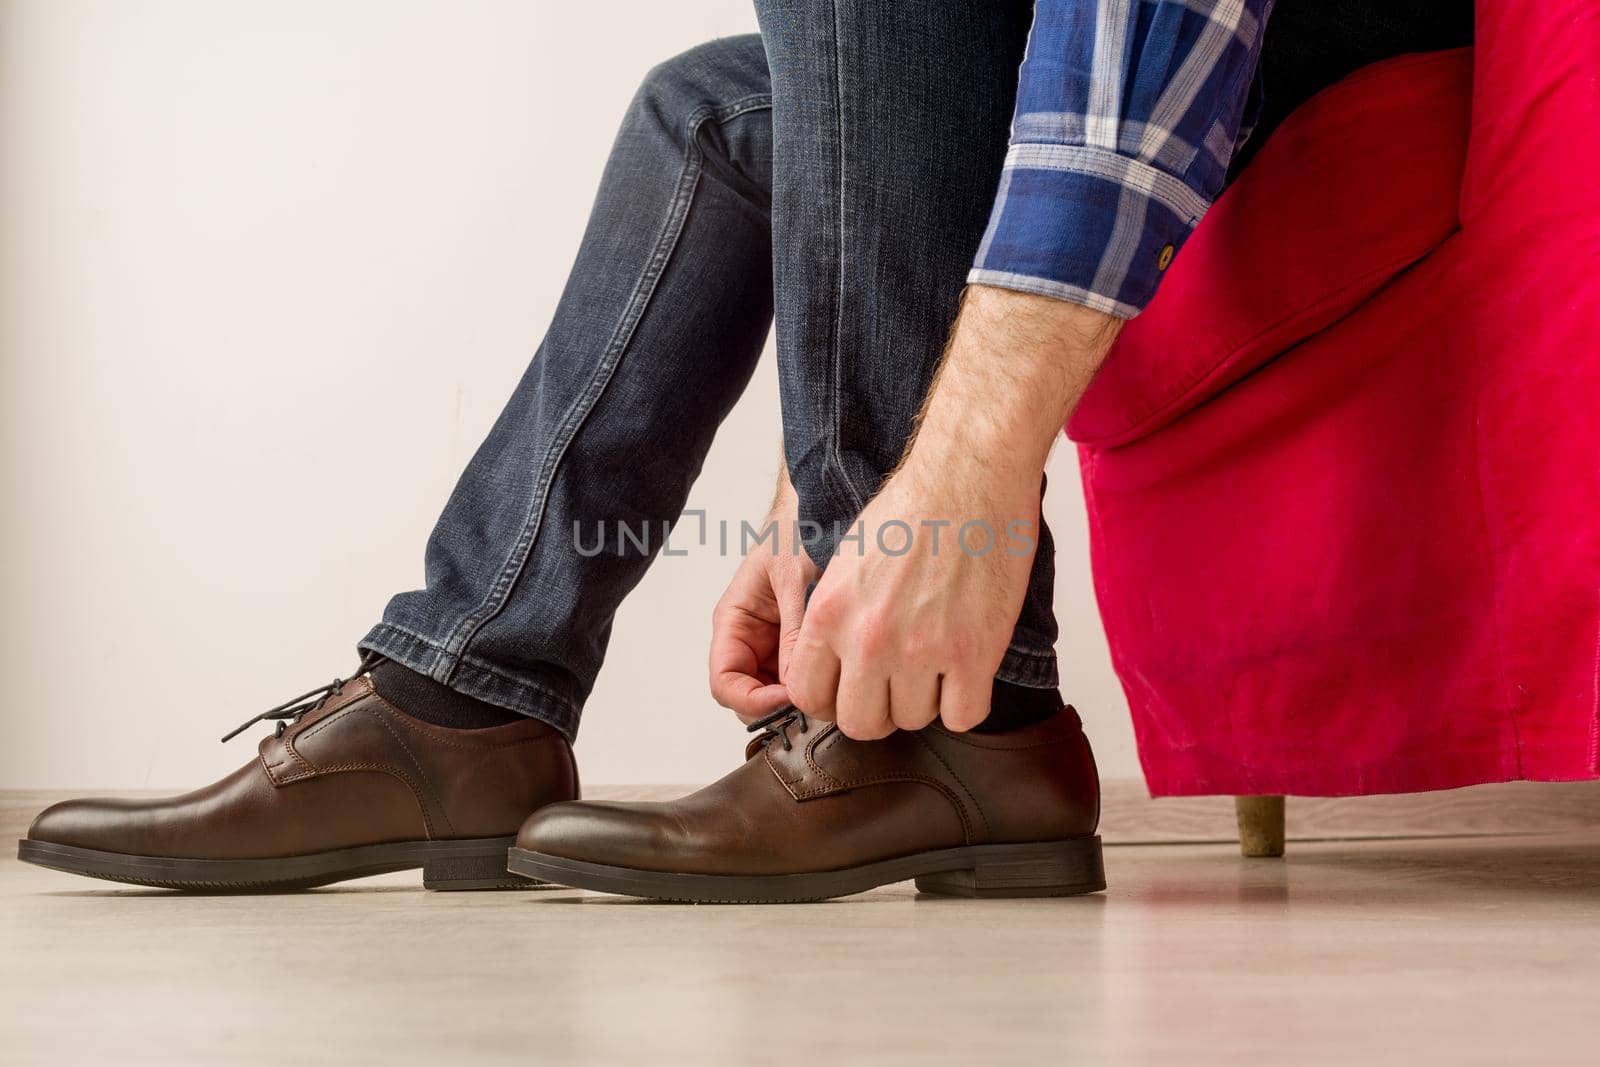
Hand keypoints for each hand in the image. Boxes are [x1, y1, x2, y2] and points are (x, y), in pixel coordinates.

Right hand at [708, 463, 820, 722]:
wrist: (828, 502)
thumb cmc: (800, 527)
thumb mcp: (795, 576)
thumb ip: (795, 628)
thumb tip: (800, 681)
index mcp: (735, 621)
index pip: (726, 684)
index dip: (753, 701)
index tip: (791, 697)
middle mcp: (753, 639)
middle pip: (752, 698)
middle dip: (780, 707)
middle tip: (818, 700)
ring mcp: (779, 645)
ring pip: (781, 695)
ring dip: (804, 699)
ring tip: (836, 688)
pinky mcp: (807, 644)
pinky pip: (808, 678)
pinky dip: (823, 685)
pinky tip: (846, 675)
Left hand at [785, 285, 1119, 738]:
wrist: (968, 475)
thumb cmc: (911, 506)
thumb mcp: (844, 561)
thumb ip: (832, 620)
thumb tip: (835, 667)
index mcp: (828, 615)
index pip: (809, 698)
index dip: (832, 701)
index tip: (851, 690)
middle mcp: (868, 640)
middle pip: (862, 723)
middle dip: (878, 710)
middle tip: (895, 685)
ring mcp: (922, 651)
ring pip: (914, 721)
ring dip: (925, 701)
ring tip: (935, 665)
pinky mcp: (974, 653)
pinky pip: (963, 715)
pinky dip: (965, 702)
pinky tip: (966, 673)